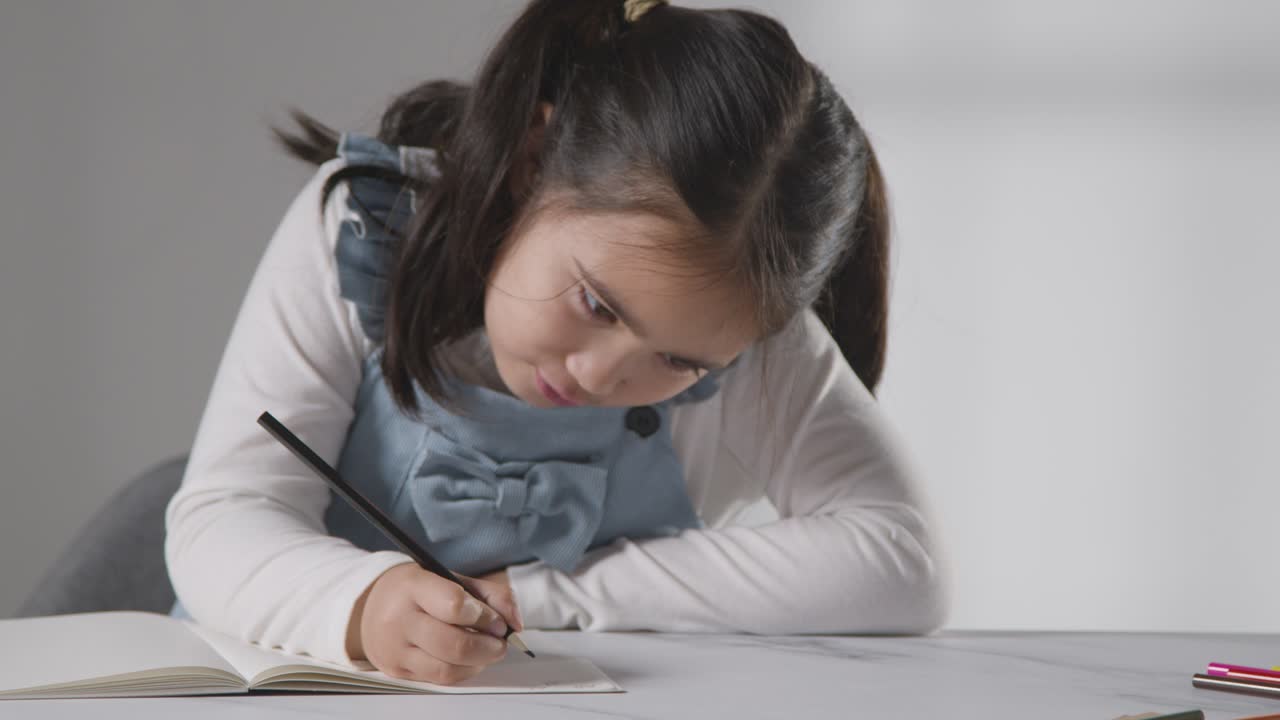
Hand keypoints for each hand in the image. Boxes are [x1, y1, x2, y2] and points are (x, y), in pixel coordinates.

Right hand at [346, 563, 522, 685]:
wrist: (370, 607)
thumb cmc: (418, 591)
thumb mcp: (451, 578)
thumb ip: (490, 594)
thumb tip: (515, 623)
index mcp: (413, 586)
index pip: (454, 605)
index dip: (484, 617)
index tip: (498, 622)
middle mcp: (399, 619)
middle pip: (453, 644)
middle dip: (488, 646)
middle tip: (500, 642)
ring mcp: (395, 648)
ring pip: (447, 669)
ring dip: (478, 663)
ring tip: (487, 651)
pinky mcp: (397, 670)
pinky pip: (439, 679)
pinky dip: (463, 672)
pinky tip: (469, 660)